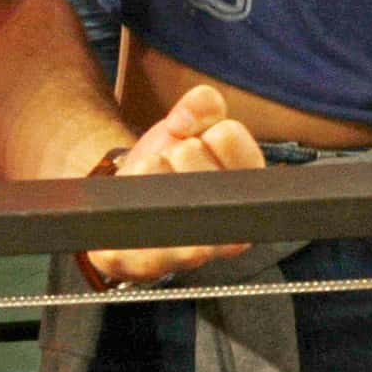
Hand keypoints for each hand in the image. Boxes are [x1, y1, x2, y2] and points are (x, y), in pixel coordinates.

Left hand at [76, 85, 264, 288]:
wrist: (125, 203)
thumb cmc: (167, 168)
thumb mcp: (191, 128)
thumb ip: (204, 104)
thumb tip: (185, 119)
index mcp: (249, 197)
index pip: (228, 135)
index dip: (205, 131)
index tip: (198, 147)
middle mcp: (225, 234)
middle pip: (189, 153)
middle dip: (173, 152)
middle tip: (172, 172)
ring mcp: (186, 255)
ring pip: (158, 180)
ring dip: (145, 173)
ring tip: (151, 189)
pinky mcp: (142, 266)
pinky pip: (129, 213)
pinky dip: (121, 200)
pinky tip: (129, 206)